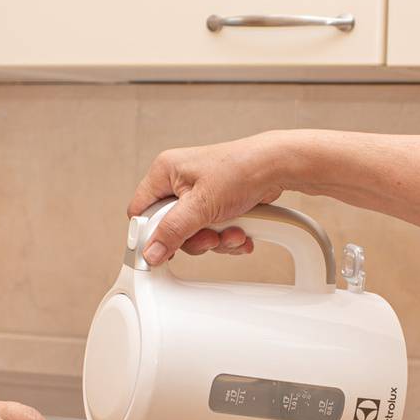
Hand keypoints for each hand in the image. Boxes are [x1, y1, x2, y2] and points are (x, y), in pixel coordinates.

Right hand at [128, 131, 291, 265]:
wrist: (278, 167)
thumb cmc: (240, 169)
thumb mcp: (200, 205)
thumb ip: (172, 231)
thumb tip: (150, 252)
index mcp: (165, 172)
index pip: (141, 211)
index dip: (150, 234)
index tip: (162, 251)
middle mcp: (179, 182)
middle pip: (169, 227)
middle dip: (193, 239)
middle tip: (209, 237)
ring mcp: (199, 194)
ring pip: (193, 233)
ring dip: (215, 240)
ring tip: (232, 233)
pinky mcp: (217, 205)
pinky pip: (212, 231)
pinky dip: (226, 237)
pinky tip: (240, 233)